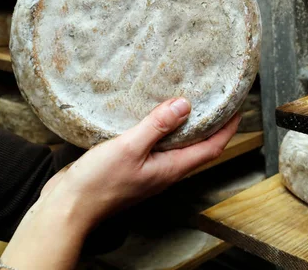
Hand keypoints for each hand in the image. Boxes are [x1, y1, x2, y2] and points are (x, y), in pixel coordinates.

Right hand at [0, 97, 239, 269]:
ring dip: (189, 125)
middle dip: (214, 124)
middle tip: (219, 99)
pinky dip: (165, 128)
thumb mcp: (130, 148)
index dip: (229, 127)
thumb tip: (185, 105)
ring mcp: (151, 169)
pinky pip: (158, 144)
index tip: (239, 106)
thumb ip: (157, 126)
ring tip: (192, 101)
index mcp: (172, 168)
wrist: (68, 207)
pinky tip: (156, 115)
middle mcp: (166, 170)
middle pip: (200, 146)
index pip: (213, 147)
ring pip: (179, 145)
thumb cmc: (98, 184)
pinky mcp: (134, 165)